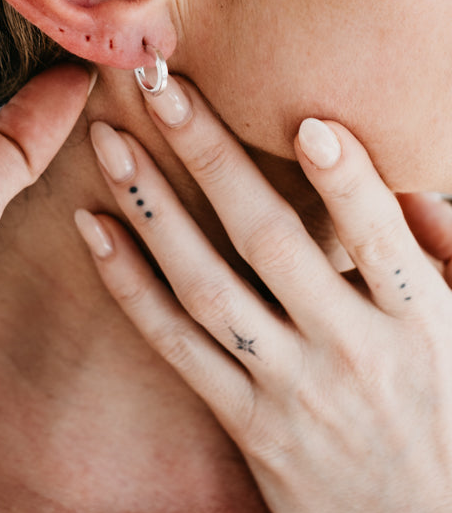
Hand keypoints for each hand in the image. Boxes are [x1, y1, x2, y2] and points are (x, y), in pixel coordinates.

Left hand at [78, 77, 451, 512]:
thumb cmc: (451, 421)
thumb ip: (442, 256)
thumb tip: (403, 184)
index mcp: (421, 325)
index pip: (379, 242)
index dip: (344, 182)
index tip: (305, 121)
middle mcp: (351, 351)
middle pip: (269, 242)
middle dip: (211, 156)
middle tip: (162, 88)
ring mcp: (292, 390)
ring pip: (207, 288)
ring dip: (153, 208)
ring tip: (110, 143)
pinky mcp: (248, 424)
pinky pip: (178, 348)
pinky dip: (131, 288)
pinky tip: (96, 230)